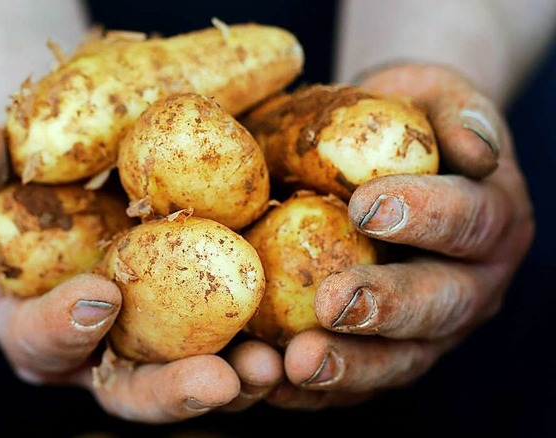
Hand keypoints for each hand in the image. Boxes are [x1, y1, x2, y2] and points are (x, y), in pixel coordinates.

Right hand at [0, 123, 283, 422]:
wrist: (70, 195)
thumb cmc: (17, 202)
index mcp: (41, 331)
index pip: (46, 342)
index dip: (67, 326)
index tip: (101, 295)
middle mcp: (102, 352)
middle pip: (136, 389)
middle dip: (177, 391)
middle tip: (221, 383)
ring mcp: (154, 340)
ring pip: (195, 374)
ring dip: (238, 376)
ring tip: (276, 364)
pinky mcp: (198, 317)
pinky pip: (230, 336)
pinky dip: (262, 335)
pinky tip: (295, 323)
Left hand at [263, 64, 534, 407]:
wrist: (395, 155)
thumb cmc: (409, 120)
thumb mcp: (438, 97)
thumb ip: (459, 115)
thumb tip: (477, 148)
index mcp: (492, 218)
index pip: (469, 221)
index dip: (425, 216)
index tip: (366, 205)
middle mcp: (472, 282)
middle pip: (440, 305)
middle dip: (386, 308)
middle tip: (332, 303)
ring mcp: (434, 326)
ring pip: (403, 359)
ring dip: (351, 365)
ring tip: (298, 363)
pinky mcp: (392, 350)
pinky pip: (362, 380)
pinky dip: (320, 391)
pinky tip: (277, 385)